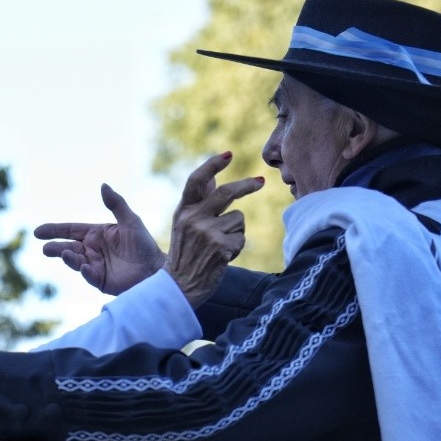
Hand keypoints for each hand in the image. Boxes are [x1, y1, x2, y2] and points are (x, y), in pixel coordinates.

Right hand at [34, 183, 165, 294]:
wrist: (156, 269)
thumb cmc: (144, 244)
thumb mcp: (130, 221)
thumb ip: (116, 204)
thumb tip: (103, 185)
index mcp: (96, 234)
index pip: (71, 230)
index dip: (54, 230)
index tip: (38, 232)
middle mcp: (92, 250)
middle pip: (68, 246)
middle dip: (56, 248)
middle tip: (45, 249)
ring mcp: (95, 266)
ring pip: (76, 261)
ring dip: (69, 258)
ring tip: (65, 254)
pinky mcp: (100, 281)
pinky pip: (89, 276)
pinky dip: (85, 272)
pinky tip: (84, 268)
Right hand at [164, 152, 263, 307]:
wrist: (179, 287)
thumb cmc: (184, 254)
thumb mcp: (184, 224)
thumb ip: (199, 200)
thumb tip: (213, 176)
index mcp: (183, 210)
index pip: (197, 180)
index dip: (213, 164)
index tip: (229, 154)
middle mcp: (193, 218)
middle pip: (226, 193)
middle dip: (246, 185)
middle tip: (261, 181)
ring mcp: (207, 232)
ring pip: (238, 219)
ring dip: (236, 232)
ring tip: (219, 247)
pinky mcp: (220, 247)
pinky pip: (241, 238)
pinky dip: (237, 247)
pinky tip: (222, 257)